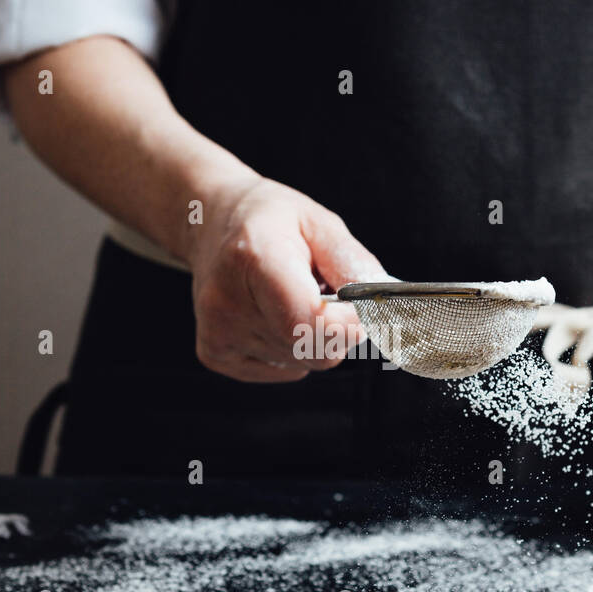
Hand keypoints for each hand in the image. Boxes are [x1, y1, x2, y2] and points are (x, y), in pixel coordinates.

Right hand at [184, 176, 385, 381]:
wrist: (210, 224)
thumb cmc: (270, 221)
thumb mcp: (320, 223)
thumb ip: (353, 264)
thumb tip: (382, 303)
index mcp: (255, 258)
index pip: (311, 321)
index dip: (350, 324)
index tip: (366, 309)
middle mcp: (228, 300)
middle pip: (312, 348)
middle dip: (336, 329)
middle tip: (327, 294)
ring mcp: (217, 331)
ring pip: (300, 362)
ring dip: (312, 337)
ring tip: (293, 298)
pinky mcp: (214, 352)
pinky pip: (281, 370)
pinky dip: (290, 348)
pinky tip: (274, 315)